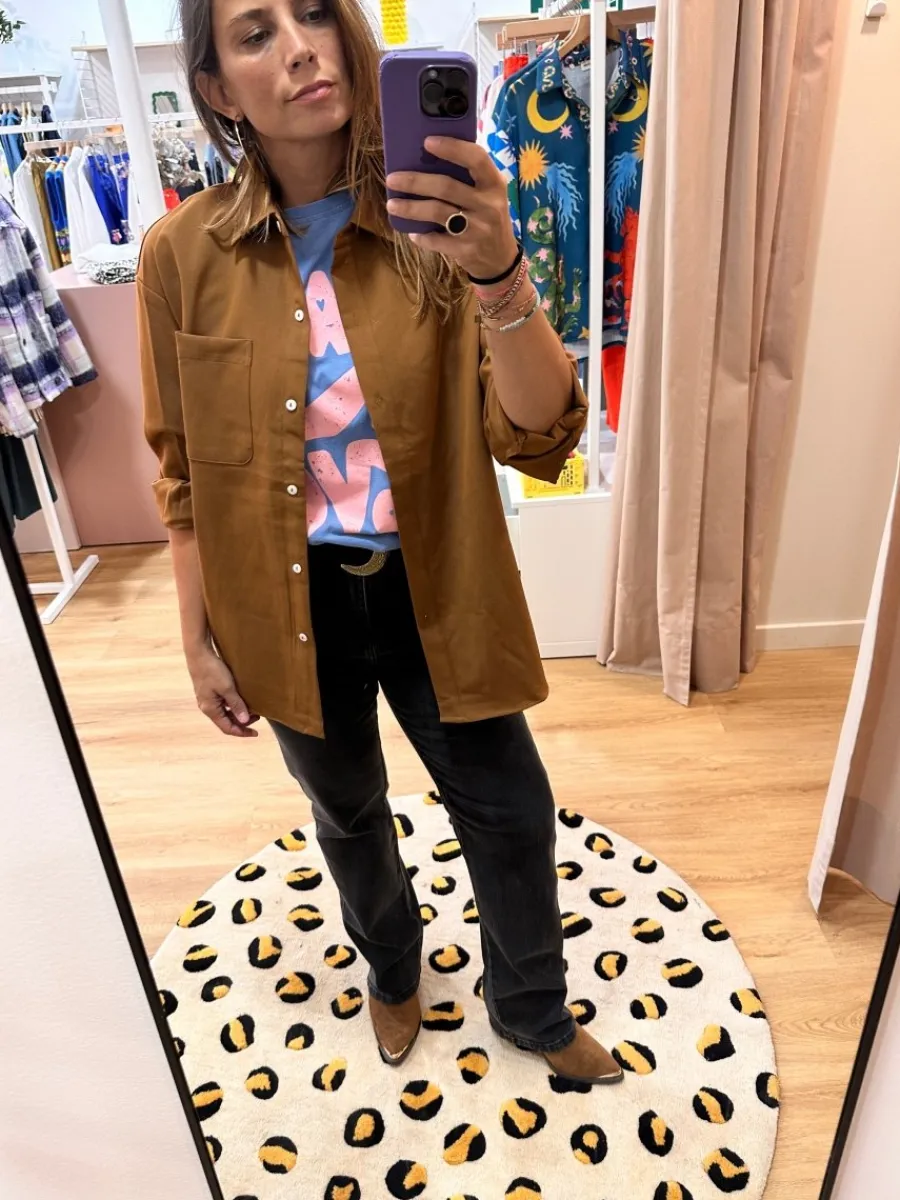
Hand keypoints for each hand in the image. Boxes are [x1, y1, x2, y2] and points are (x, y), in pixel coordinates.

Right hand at [186, 644, 259, 738]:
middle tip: (258, 717)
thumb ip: (236, 705)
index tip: (256, 733)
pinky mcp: (209, 692)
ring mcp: (208, 699)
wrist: (199, 653)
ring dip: (238, 714)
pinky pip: (223, 705)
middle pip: (226, 722)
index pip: (227, 728)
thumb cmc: (212, 670)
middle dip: (242, 723)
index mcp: (210, 709)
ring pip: (225, 713)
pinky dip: (233, 706)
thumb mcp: (227, 688)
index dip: (242, 732)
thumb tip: (245, 721)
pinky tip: (242, 700)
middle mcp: (207, 707)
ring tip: (253, 710)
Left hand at [386, 137, 518, 280]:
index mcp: (494, 184)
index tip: (427, 142)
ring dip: (411, 208)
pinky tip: (413, 232)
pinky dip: (422, 236)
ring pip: (437, 212)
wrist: (500, 259)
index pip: (476, 158)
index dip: (452, 148)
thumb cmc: (488, 217)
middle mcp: (488, 205)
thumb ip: (469, 177)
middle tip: (392, 179)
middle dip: (416, 181)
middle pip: (446, 187)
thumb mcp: (488, 194)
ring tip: (392, 205)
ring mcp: (478, 229)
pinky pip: (437, 240)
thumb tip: (427, 158)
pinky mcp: (467, 250)